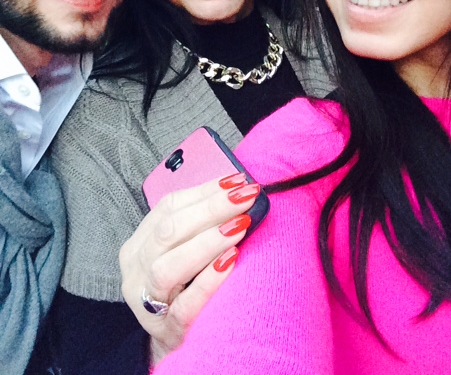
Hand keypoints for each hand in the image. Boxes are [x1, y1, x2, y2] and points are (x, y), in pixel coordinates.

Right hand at [119, 173, 259, 364]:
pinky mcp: (166, 329)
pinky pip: (184, 305)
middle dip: (211, 209)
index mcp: (139, 243)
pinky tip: (230, 262)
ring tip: (240, 225)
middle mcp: (136, 269)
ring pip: (169, 267)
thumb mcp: (181, 249)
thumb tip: (236, 189)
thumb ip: (199, 223)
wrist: (175, 339)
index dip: (204, 191)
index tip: (237, 181)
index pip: (169, 207)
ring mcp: (146, 302)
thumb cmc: (183, 286)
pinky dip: (208, 281)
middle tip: (245, 197)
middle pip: (168, 231)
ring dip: (208, 241)